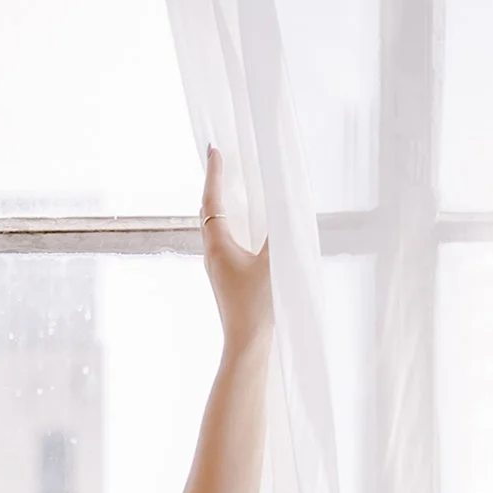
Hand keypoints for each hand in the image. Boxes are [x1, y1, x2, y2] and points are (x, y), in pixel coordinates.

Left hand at [199, 147, 271, 349]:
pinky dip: (224, 222)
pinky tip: (235, 223)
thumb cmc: (258, 306)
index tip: (215, 149)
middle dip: (212, 183)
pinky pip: (219, 240)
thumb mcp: (273, 263)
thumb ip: (279, 233)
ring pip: (210, 227)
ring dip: (216, 203)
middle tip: (217, 158)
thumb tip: (285, 207)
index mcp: (219, 246)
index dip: (215, 174)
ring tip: (223, 183)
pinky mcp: (223, 278)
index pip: (213, 201)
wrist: (246, 343)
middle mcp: (212, 254)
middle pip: (206, 211)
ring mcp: (216, 267)